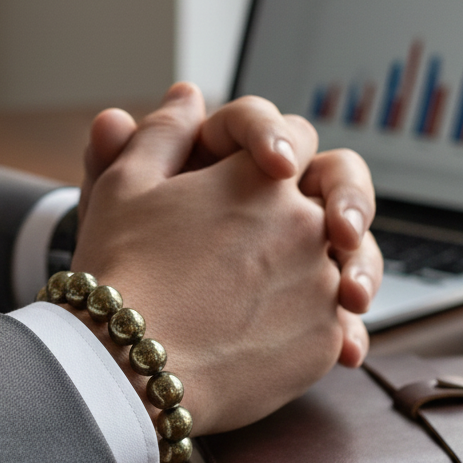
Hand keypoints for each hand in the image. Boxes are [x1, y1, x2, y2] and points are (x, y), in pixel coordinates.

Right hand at [72, 87, 344, 434]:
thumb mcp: (125, 185)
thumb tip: (187, 96)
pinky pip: (338, 321)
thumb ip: (163, 133)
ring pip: (342, 259)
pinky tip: (277, 335)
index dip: (279, 149)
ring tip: (272, 294)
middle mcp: (306, 223)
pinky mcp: (325, 340)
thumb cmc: (120, 271)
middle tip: (293, 231)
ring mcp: (322, 284)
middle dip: (325, 202)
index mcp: (261, 175)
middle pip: (337, 194)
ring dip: (319, 265)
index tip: (265, 172)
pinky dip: (317, 322)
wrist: (127, 367)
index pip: (299, 137)